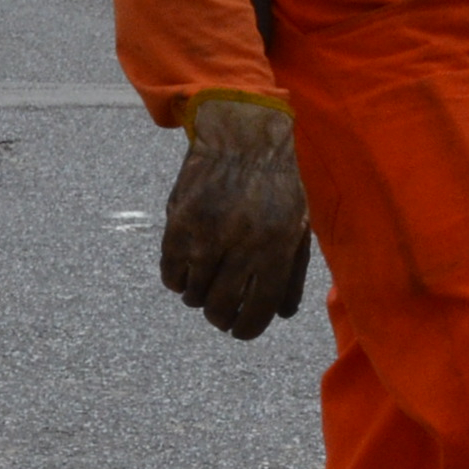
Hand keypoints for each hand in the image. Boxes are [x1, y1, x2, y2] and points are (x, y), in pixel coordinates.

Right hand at [160, 97, 313, 340]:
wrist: (241, 137)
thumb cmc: (277, 184)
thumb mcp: (297, 225)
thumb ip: (291, 272)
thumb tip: (281, 314)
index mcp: (276, 246)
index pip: (258, 310)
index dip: (247, 329)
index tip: (240, 331)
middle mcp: (240, 244)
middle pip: (220, 308)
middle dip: (221, 318)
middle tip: (221, 315)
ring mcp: (206, 235)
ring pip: (193, 294)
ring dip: (199, 297)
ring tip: (206, 286)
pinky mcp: (178, 225)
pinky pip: (171, 273)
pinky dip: (178, 279)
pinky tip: (188, 271)